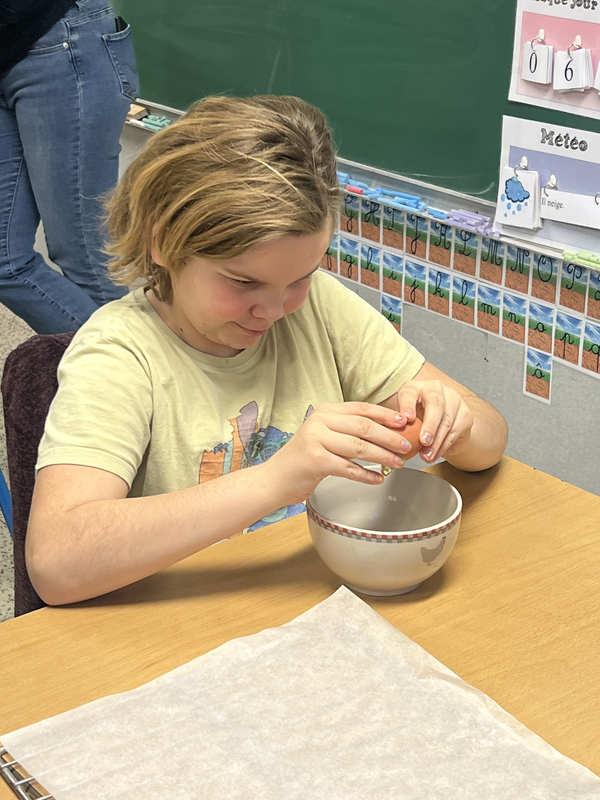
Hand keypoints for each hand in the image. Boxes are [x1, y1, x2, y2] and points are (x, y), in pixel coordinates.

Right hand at [263, 402, 414, 505]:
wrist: (275, 478)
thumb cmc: (303, 459)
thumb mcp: (323, 436)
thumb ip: (347, 431)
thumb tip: (384, 433)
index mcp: (325, 411)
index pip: (362, 408)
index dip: (386, 415)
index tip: (404, 422)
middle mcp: (320, 421)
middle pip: (364, 427)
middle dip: (389, 437)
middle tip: (406, 446)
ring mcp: (316, 440)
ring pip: (359, 447)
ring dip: (382, 456)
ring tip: (397, 463)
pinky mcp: (316, 460)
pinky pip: (349, 468)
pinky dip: (366, 474)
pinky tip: (377, 478)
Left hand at [395, 380, 473, 463]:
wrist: (441, 422)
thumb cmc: (418, 418)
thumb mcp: (403, 419)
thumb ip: (398, 424)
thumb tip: (391, 438)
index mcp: (415, 388)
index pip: (409, 393)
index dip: (407, 405)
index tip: (406, 418)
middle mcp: (436, 389)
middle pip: (436, 404)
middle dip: (430, 425)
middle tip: (423, 441)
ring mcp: (453, 400)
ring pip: (447, 421)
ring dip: (436, 442)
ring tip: (426, 455)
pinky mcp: (464, 414)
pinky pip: (454, 432)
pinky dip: (443, 446)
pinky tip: (435, 454)